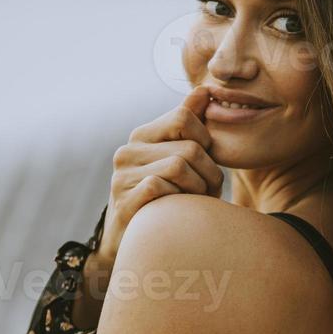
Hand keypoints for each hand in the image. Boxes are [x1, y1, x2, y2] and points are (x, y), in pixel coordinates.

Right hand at [97, 84, 223, 267]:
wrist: (130, 243)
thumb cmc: (164, 199)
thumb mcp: (176, 158)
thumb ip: (189, 125)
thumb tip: (205, 90)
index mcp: (142, 136)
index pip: (183, 117)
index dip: (205, 139)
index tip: (207, 161)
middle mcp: (127, 152)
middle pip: (188, 147)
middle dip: (209, 172)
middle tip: (210, 191)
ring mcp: (122, 177)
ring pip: (179, 166)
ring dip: (199, 188)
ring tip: (198, 202)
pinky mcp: (123, 201)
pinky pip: (161, 188)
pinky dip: (180, 200)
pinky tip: (180, 211)